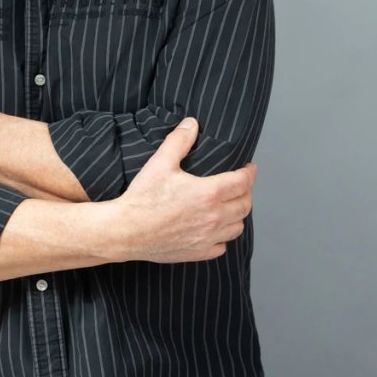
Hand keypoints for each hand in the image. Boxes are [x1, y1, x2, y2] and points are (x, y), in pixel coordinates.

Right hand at [111, 118, 255, 263]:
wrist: (127, 230)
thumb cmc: (143, 198)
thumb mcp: (160, 162)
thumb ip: (179, 140)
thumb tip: (192, 123)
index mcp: (208, 193)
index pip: (242, 182)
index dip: (249, 173)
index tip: (249, 168)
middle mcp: (213, 217)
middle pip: (245, 205)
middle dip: (246, 192)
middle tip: (240, 185)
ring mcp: (208, 238)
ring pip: (237, 227)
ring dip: (237, 215)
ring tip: (230, 206)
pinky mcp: (198, 252)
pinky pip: (222, 246)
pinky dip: (222, 237)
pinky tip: (213, 229)